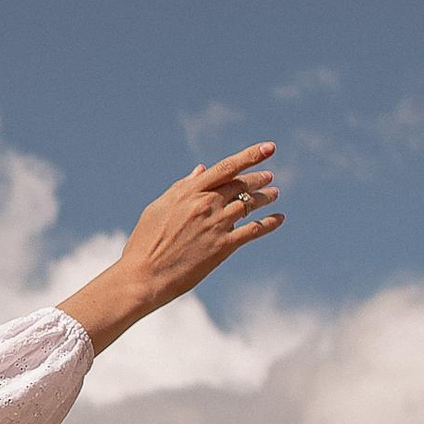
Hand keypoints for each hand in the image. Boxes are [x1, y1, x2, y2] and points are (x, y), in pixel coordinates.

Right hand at [59, 143, 281, 354]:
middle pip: (240, 185)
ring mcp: (216, 225)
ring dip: (265, 198)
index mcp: (189, 192)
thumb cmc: (145, 243)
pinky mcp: (223, 247)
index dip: (250, 155)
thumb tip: (201, 170)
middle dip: (258, 179)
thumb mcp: (159, 208)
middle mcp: (206, 205)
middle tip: (269, 176)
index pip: (226, 168)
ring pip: (249, 205)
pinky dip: (269, 223)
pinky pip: (253, 230)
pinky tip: (279, 218)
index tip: (268, 147)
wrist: (144, 276)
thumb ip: (182, 187)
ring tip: (275, 193)